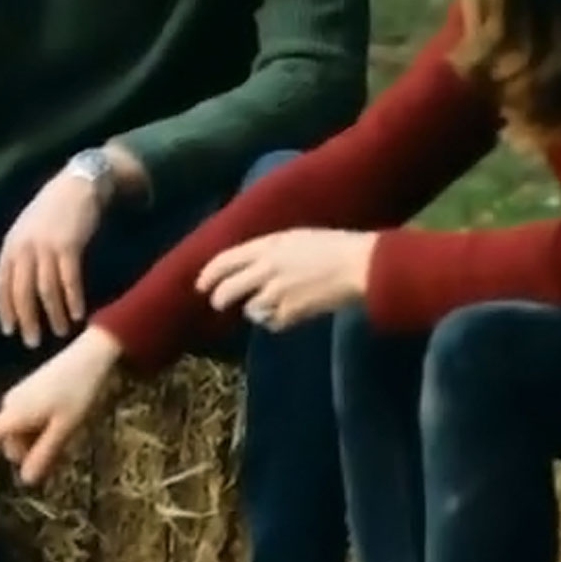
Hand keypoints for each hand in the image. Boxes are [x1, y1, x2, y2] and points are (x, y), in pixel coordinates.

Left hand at [0, 172, 103, 347]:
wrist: (77, 184)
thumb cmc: (52, 210)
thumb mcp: (26, 229)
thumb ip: (20, 255)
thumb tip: (18, 289)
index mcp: (11, 245)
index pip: (1, 285)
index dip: (5, 310)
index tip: (9, 331)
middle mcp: (25, 248)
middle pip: (22, 292)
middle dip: (27, 320)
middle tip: (32, 341)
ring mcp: (47, 247)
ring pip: (46, 291)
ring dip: (54, 315)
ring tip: (60, 331)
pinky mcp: (69, 247)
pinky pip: (69, 281)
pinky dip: (73, 300)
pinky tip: (78, 314)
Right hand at [0, 327, 122, 485]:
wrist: (90, 355)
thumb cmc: (79, 391)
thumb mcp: (66, 428)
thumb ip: (44, 453)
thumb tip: (26, 480)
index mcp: (14, 414)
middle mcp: (9, 406)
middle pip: (11, 446)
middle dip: (31, 452)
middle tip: (63, 440)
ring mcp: (17, 399)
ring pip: (22, 436)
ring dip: (39, 440)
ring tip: (67, 425)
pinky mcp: (27, 395)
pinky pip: (27, 423)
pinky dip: (41, 429)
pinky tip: (63, 417)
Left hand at [197, 230, 377, 331]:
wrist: (360, 265)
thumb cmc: (334, 246)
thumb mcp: (296, 238)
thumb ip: (270, 251)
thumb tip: (250, 264)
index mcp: (268, 245)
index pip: (225, 260)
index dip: (208, 274)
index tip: (200, 285)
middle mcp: (267, 268)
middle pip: (227, 290)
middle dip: (219, 299)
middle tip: (219, 303)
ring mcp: (277, 292)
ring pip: (250, 309)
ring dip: (256, 310)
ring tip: (272, 304)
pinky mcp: (290, 313)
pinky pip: (272, 323)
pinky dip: (276, 322)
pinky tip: (289, 313)